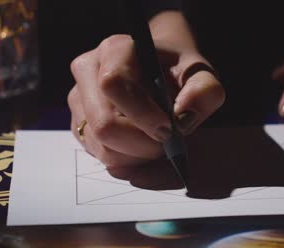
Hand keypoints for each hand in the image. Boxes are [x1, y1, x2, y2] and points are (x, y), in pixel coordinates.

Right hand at [68, 33, 223, 166]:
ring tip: (156, 140)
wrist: (160, 70)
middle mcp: (88, 72)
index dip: (142, 114)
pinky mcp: (79, 123)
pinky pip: (99, 155)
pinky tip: (142, 144)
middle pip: (104, 125)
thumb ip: (204, 92)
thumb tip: (183, 117)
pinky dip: (126, 160)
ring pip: (101, 147)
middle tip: (167, 140)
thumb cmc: (178, 70)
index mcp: (115, 50)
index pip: (113, 85)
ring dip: (136, 156)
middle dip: (142, 144)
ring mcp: (79, 99)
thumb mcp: (201, 75)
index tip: (169, 128)